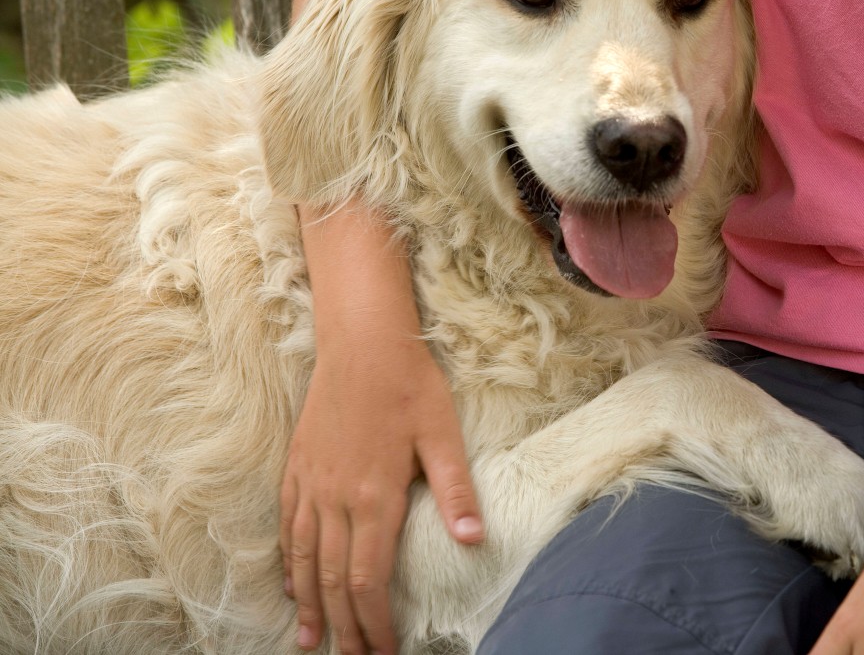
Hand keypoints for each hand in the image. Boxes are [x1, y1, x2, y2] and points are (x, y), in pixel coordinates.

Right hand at [280, 331, 482, 654]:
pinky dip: (290, 562)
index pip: (369, 578)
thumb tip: (475, 540)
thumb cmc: (410, 385)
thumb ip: (456, 489)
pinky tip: (293, 583)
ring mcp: (311, 483)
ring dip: (310, 604)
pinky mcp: (298, 467)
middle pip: (335, 578)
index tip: (387, 652)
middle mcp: (336, 497)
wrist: (362, 342)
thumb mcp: (443, 433)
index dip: (376, 622)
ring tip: (311, 641)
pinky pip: (288, 526)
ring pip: (305, 558)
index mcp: (375, 495)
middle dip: (345, 626)